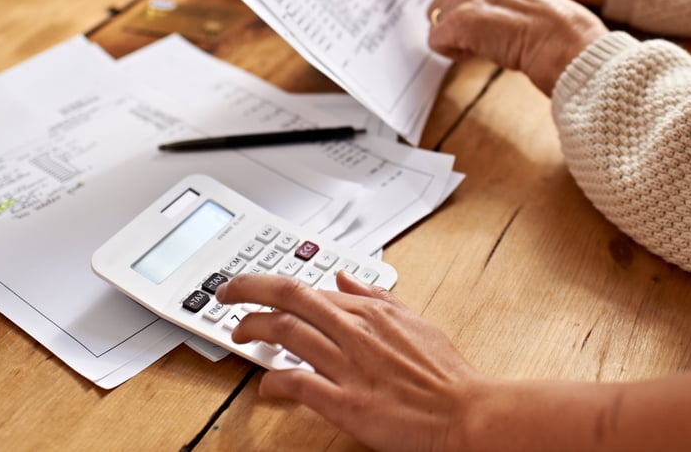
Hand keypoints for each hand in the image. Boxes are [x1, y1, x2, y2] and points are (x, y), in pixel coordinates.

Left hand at [217, 271, 484, 451]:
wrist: (464, 413)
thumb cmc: (444, 373)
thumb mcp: (414, 320)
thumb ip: (376, 297)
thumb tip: (344, 277)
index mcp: (370, 311)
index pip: (309, 288)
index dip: (271, 286)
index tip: (252, 290)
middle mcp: (355, 332)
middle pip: (288, 297)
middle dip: (247, 291)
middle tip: (226, 295)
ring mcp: (348, 366)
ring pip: (286, 334)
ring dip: (254, 331)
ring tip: (240, 335)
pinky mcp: (346, 402)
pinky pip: (298, 384)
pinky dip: (274, 382)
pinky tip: (267, 385)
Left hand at [377, 0, 609, 94]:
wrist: (565, 39)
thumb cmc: (548, 26)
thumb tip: (460, 14)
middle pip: (434, 5)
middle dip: (452, 26)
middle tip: (487, 34)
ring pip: (436, 25)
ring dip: (457, 40)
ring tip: (492, 40)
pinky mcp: (461, 18)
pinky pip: (439, 43)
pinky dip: (457, 52)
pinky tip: (485, 48)